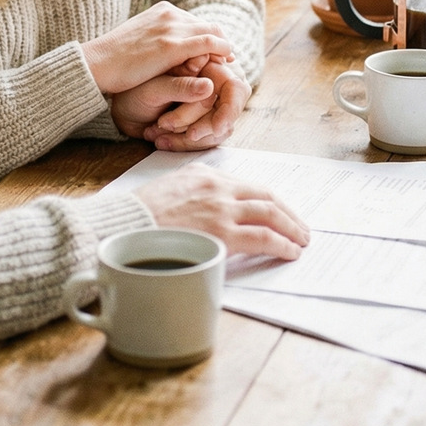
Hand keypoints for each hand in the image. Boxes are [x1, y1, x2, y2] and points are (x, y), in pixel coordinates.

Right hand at [81, 2, 232, 96]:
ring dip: (223, 48)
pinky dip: (221, 51)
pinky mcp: (172, 46)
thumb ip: (157, 37)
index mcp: (163, 10)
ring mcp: (172, 28)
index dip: (210, 36)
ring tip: (228, 63)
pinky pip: (208, 43)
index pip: (195, 21)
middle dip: (220, 41)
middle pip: (208, 25)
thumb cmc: (114, 57)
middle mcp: (170, 14)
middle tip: (228, 57)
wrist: (98, 63)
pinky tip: (226, 62)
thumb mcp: (140, 38)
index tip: (217, 50)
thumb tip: (166, 46)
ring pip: (211, 32)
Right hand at [135, 164, 308, 259]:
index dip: (269, 200)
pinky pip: (263, 237)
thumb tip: (209, 213)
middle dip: (288, 213)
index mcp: (203, 174)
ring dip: (291, 228)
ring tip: (301, 240)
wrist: (124, 227)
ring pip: (270, 214)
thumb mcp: (168, 190)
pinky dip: (282, 243)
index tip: (279, 212)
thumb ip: (193, 194)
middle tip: (300, 227)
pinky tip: (290, 251)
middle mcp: (217, 187)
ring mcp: (221, 209)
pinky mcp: (223, 233)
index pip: (247, 186)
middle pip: (266, 196)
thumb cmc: (138, 217)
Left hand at [144, 58, 249, 149]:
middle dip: (206, 125)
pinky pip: (206, 140)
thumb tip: (209, 87)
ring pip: (218, 129)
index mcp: (205, 64)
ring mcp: (208, 104)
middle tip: (189, 134)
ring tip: (160, 132)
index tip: (217, 127)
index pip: (233, 86)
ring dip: (189, 136)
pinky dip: (183, 143)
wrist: (122, 107)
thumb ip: (181, 86)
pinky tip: (161, 140)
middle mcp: (212, 83)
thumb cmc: (135, 89)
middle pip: (228, 110)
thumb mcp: (154, 88)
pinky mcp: (201, 122)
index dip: (228, 109)